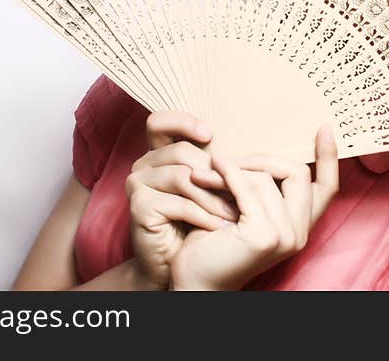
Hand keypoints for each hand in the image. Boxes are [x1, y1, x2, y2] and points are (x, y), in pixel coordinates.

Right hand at [125, 111, 239, 289]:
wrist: (177, 265)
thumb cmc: (197, 224)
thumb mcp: (210, 190)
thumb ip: (216, 167)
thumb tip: (252, 154)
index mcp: (158, 155)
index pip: (160, 123)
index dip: (182, 122)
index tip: (209, 134)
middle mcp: (143, 165)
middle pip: (181, 152)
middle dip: (215, 175)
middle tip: (239, 195)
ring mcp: (137, 184)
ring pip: (183, 177)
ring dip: (213, 198)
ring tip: (235, 215)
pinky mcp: (138, 206)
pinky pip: (178, 203)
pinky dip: (204, 216)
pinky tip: (220, 227)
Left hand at [169, 124, 338, 290]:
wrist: (195, 280)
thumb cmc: (214, 243)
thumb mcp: (245, 209)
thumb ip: (259, 187)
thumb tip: (258, 147)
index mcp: (300, 226)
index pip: (328, 188)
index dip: (329, 157)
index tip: (325, 129)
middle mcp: (300, 233)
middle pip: (298, 173)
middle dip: (263, 159)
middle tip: (233, 159)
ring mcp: (285, 236)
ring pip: (267, 178)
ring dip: (234, 168)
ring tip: (208, 168)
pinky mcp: (264, 235)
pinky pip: (248, 188)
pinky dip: (229, 173)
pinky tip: (213, 167)